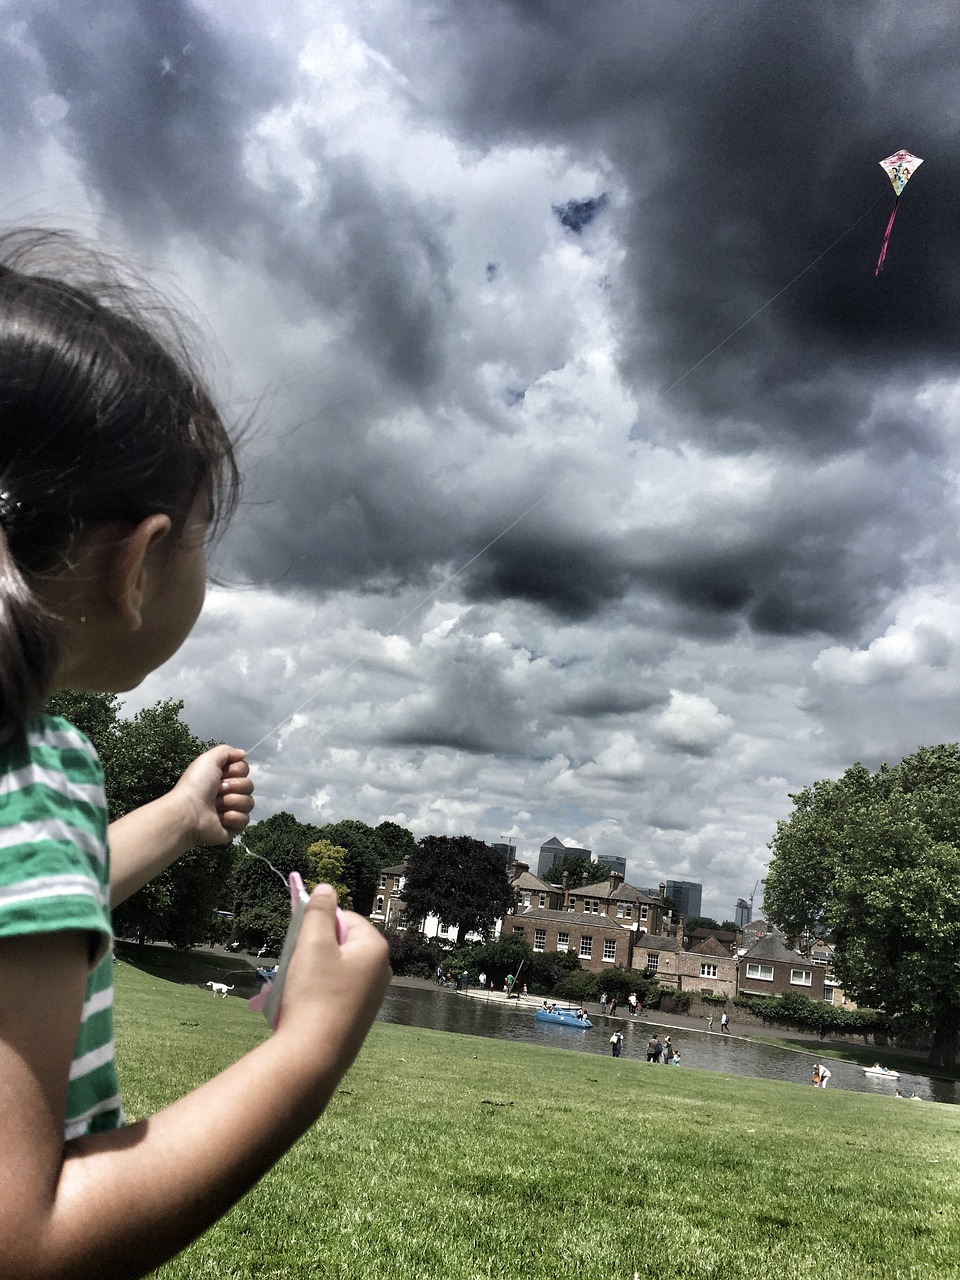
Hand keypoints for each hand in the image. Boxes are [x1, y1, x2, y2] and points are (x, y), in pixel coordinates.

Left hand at [172, 746, 254, 846]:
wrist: (188, 812)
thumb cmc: (195, 785)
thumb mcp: (208, 759)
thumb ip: (227, 751)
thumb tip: (243, 754)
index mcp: (222, 778)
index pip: (244, 770)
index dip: (236, 771)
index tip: (222, 775)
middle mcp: (227, 794)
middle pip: (249, 786)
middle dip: (235, 787)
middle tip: (218, 791)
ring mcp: (230, 811)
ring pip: (249, 802)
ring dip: (233, 802)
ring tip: (216, 806)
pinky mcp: (232, 828)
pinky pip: (245, 820)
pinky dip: (233, 817)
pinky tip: (220, 818)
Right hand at [276, 886, 390, 1071]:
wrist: (314, 1056)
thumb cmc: (314, 994)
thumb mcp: (312, 944)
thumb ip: (318, 911)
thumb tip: (326, 888)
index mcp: (376, 948)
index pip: (346, 918)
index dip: (319, 925)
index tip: (300, 941)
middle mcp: (381, 970)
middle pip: (342, 943)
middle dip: (315, 949)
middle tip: (296, 965)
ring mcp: (372, 996)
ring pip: (337, 968)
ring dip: (313, 971)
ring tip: (296, 988)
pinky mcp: (359, 1017)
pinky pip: (337, 991)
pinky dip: (318, 992)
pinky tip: (303, 1006)